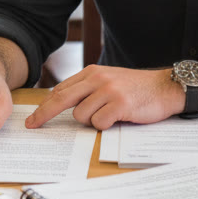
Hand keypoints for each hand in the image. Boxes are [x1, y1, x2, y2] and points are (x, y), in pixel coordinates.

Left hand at [26, 66, 182, 130]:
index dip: (44, 105)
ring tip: (109, 115)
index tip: (33, 118)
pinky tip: (119, 118)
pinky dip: (105, 126)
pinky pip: (99, 123)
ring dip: (92, 121)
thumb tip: (60, 103)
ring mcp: (109, 91)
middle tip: (33, 125)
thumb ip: (87, 89)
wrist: (165, 88)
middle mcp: (98, 79)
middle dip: (44, 114)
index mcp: (92, 73)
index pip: (61, 90)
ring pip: (82, 116)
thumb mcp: (108, 81)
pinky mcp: (120, 104)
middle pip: (61, 99)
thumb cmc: (135, 88)